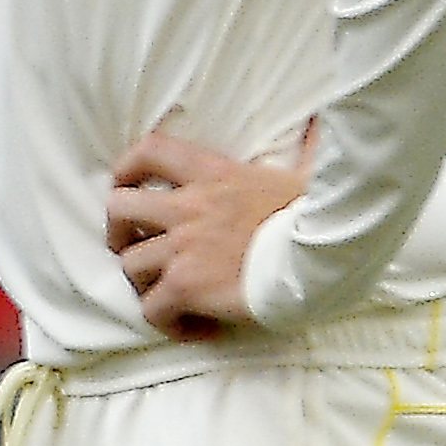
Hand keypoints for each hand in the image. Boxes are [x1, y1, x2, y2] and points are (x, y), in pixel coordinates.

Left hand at [104, 127, 310, 339]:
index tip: (125, 184)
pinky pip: (152, 308)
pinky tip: (193, 325)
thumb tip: (320, 120)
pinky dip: (166, 320)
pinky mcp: (186, 285)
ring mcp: (183, 247)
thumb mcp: (306, 172)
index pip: (150, 150)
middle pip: (118, 208)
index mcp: (212, 174)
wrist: (327, 258)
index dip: (127, 167)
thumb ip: (304, 146)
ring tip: (169, 295)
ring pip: (130, 264)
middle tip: (136, 247)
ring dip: (144, 281)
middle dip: (118, 230)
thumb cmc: (320, 217)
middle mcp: (188, 207)